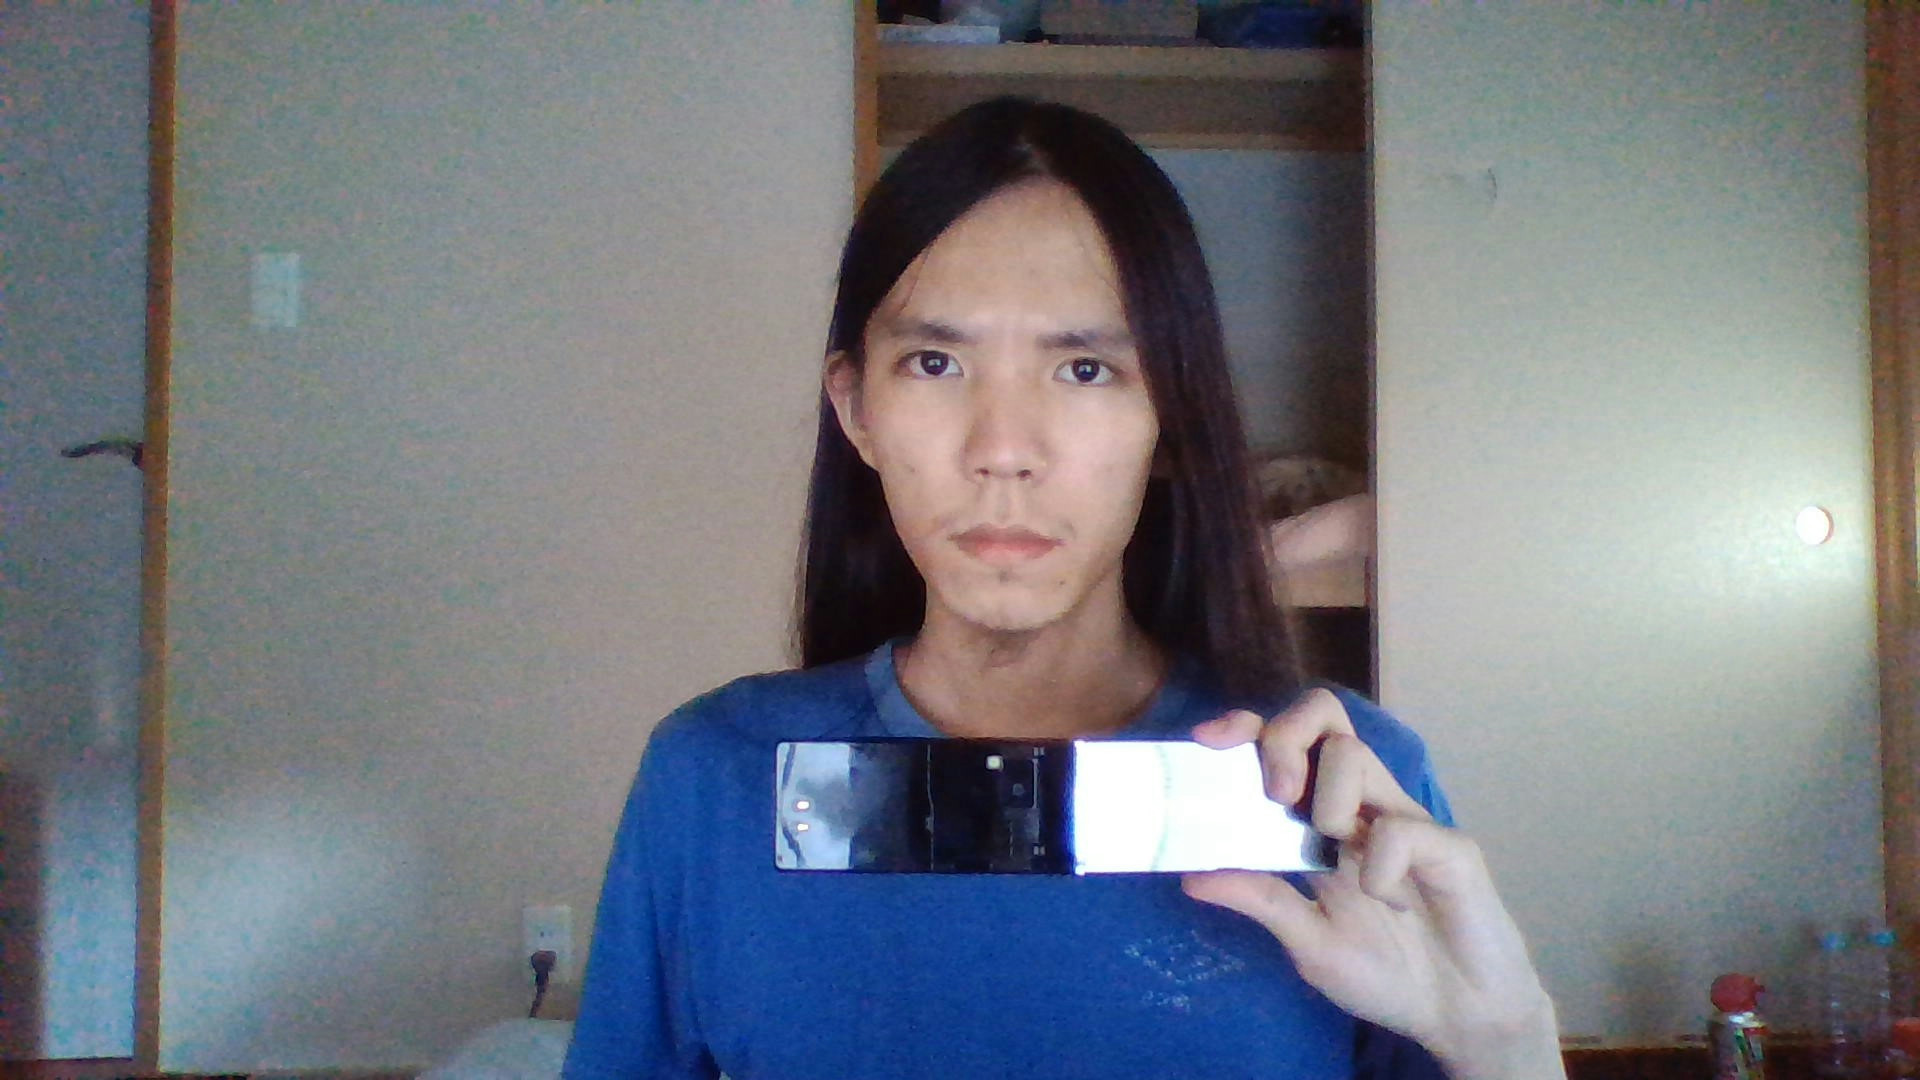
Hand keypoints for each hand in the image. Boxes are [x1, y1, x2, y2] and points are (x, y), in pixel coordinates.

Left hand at [1181, 689, 1564, 1079]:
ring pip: (1353, 753)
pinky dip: (1380, 869)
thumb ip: (1260, 900)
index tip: (1208, 743)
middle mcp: (1364, 805)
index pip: (1287, 743)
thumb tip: (1190, 875)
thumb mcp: (1307, 941)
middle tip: (1274, 796)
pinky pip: (1402, 830)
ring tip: (1335, 859)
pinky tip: (1392, 900)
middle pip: (1322, 715)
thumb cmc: (1388, 974)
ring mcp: (1407, 819)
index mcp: (1324, 819)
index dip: (1247, 728)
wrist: (1462, 1018)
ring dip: (1326, 802)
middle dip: (1282, 739)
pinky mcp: (1451, 847)